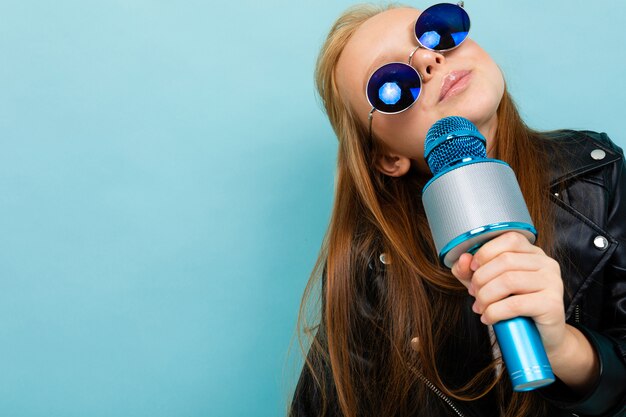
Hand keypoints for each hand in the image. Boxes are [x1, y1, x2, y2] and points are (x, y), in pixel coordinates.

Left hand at [451, 231, 598, 391]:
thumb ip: (470, 271)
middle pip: (505, 260)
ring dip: (486, 296)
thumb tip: (463, 259)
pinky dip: (494, 312)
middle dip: (481, 278)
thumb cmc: (514, 308)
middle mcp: (547, 264)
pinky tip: (488, 318)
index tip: (473, 268)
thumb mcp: (487, 285)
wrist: (540, 338)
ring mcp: (553, 282)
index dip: (486, 251)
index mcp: (533, 253)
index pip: (509, 239)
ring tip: (480, 307)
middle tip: (473, 293)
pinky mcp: (552, 304)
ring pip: (509, 281)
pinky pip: (516, 304)